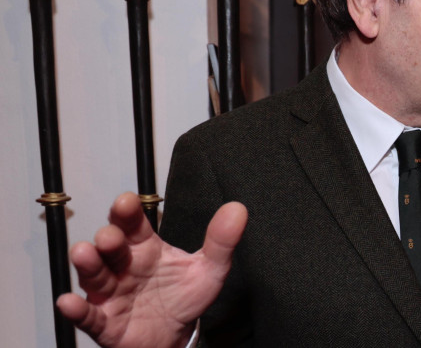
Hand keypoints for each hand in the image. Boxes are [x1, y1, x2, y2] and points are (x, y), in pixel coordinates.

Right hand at [56, 192, 246, 347]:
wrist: (176, 335)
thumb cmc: (185, 297)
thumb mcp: (209, 269)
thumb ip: (221, 241)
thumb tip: (237, 209)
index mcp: (146, 248)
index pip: (134, 225)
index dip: (128, 212)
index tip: (126, 201)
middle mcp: (123, 267)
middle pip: (111, 248)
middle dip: (108, 239)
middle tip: (111, 235)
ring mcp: (111, 293)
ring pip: (94, 275)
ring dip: (87, 264)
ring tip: (84, 253)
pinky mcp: (105, 322)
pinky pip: (88, 316)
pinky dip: (77, 310)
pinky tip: (69, 302)